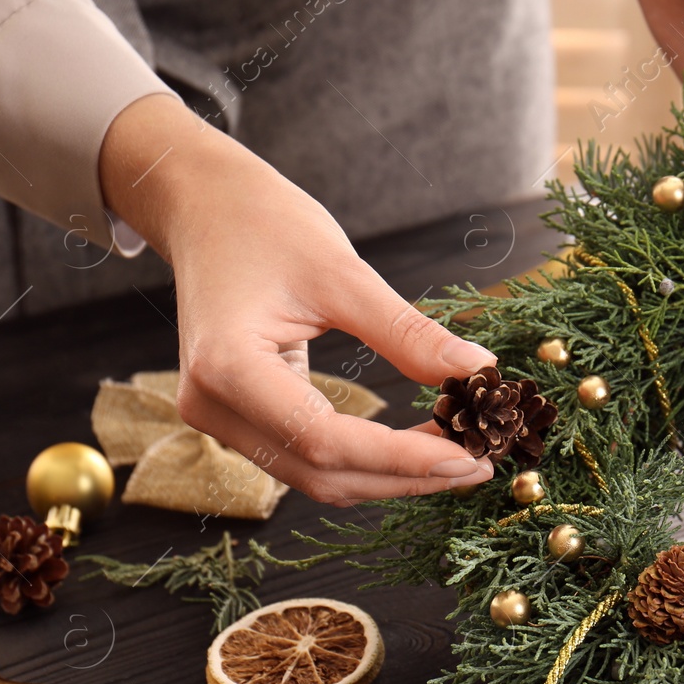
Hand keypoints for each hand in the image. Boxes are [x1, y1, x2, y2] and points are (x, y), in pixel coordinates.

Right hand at [100, 94, 495, 505]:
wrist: (204, 208)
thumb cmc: (263, 224)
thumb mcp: (344, 272)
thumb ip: (408, 332)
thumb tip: (478, 370)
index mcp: (227, 368)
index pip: (325, 440)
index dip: (402, 458)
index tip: (469, 456)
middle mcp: (212, 406)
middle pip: (323, 473)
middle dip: (407, 475)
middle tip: (480, 461)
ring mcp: (219, 417)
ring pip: (317, 475)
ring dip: (391, 474)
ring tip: (459, 454)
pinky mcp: (238, 417)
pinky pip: (308, 456)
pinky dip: (366, 458)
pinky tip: (417, 444)